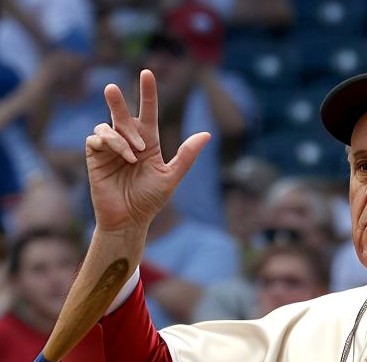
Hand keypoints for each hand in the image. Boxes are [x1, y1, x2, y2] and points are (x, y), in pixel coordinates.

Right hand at [86, 69, 209, 236]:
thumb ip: (186, 155)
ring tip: (134, 154)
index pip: (148, 112)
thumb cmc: (150, 200)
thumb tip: (207, 134)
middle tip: (112, 89)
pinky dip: (110, 143)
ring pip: (108, 125)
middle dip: (117, 101)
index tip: (147, 72)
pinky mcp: (95, 156)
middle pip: (122, 113)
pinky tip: (123, 157)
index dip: (147, 92)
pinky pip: (97, 138)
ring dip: (121, 135)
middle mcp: (129, 141)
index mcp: (149, 143)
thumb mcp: (171, 177)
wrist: (129, 219)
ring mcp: (111, 148)